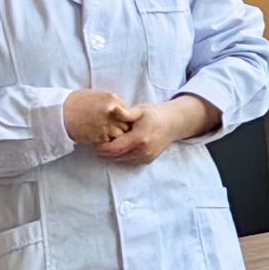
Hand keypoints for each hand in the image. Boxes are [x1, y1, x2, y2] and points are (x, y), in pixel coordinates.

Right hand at [65, 90, 132, 145]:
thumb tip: (126, 112)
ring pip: (120, 135)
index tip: (121, 122)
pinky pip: (109, 142)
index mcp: (113, 99)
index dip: (125, 118)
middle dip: (122, 128)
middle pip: (127, 124)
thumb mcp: (99, 96)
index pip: (129, 112)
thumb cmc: (78, 103)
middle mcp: (112, 112)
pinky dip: (105, 142)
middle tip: (114, 130)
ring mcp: (107, 125)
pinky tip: (98, 137)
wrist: (61, 112)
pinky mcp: (99, 136)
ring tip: (106, 134)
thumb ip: (114, 103)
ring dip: (115, 137)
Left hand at [95, 96, 213, 165]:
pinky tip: (118, 145)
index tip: (94, 139)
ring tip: (106, 143)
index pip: (113, 149)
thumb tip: (113, 108)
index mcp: (139, 139)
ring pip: (120, 160)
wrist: (174, 123)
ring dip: (110, 154)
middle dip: (103, 151)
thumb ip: (126, 113)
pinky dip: (120, 155)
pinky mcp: (147, 160)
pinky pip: (128, 160)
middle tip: (96, 141)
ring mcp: (145, 157)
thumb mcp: (140, 110)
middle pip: (114, 156)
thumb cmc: (155, 114)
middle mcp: (142, 151)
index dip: (100, 146)